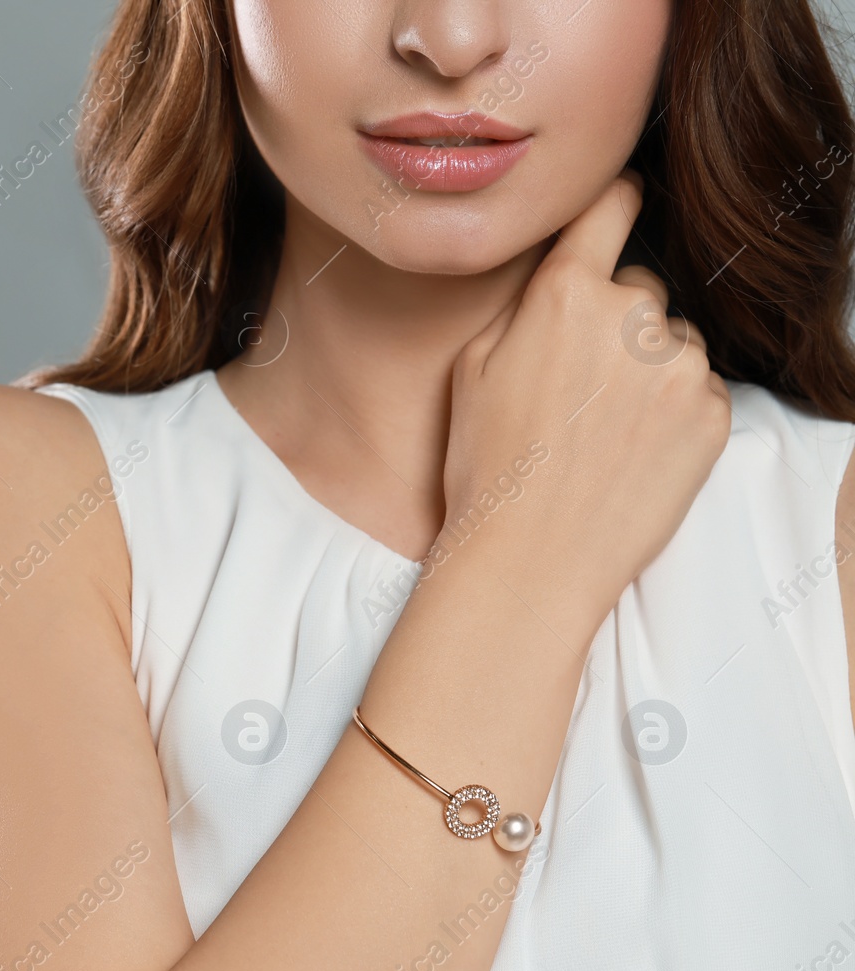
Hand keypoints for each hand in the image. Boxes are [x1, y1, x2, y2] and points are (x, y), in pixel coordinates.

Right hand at [436, 168, 731, 635]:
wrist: (529, 557)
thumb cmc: (486, 466)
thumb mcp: (473, 367)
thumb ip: (525, 307)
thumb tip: (555, 276)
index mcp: (565, 293)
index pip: (611, 208)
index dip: (616, 199)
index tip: (624, 197)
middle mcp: (633, 317)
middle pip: (638, 291)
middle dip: (614, 323)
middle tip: (575, 385)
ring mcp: (681, 367)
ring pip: (670, 345)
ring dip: (646, 372)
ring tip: (599, 430)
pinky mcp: (712, 415)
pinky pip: (697, 392)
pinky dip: (672, 414)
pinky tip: (629, 452)